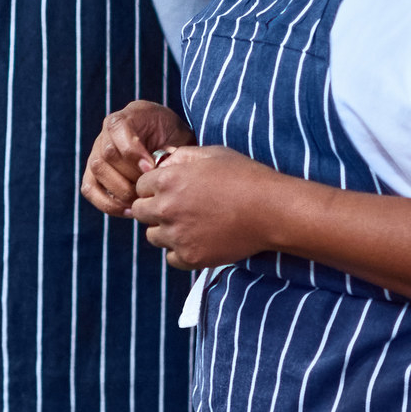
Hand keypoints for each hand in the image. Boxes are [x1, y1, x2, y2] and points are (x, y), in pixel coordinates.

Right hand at [82, 100, 195, 216]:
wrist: (169, 144)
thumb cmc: (176, 140)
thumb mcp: (180, 136)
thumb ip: (171, 150)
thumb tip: (158, 170)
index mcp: (130, 115)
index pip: (118, 128)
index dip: (133, 152)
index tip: (151, 169)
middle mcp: (108, 131)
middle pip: (106, 153)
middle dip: (129, 175)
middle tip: (148, 189)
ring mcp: (97, 151)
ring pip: (96, 170)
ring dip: (119, 190)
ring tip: (140, 201)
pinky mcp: (93, 172)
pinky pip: (89, 188)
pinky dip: (107, 203)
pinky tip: (129, 210)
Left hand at [128, 146, 289, 269]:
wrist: (271, 210)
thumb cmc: (245, 177)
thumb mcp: (213, 154)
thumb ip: (182, 157)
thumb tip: (164, 163)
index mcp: (168, 180)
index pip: (140, 186)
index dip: (154, 186)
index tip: (171, 189)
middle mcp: (166, 208)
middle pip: (139, 212)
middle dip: (153, 208)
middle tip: (178, 208)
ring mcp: (177, 236)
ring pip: (153, 237)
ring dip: (165, 231)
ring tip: (190, 224)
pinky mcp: (191, 257)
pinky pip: (171, 257)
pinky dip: (180, 251)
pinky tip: (198, 240)